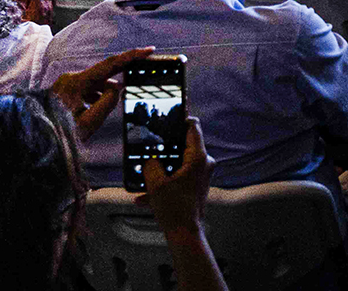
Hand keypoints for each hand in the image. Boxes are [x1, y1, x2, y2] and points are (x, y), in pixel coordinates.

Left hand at [52, 47, 154, 137]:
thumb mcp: (88, 123)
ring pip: (94, 84)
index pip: (109, 65)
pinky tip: (94, 108)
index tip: (148, 50)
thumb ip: (107, 103)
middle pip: (102, 74)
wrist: (35, 142)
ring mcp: (66, 84)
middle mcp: (70, 79)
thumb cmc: (59, 134)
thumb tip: (116, 89)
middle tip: (139, 73)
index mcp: (76, 82)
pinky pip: (85, 89)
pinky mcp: (64, 92)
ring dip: (103, 93)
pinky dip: (94, 96)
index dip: (131, 57)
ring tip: (102, 111)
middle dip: (120, 77)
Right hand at [137, 116, 213, 239]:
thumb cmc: (174, 209)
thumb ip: (151, 165)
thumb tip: (150, 159)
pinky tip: (144, 196)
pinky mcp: (196, 185)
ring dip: (161, 168)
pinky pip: (178, 178)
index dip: (181, 118)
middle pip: (184, 144)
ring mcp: (201, 175)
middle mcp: (204, 163)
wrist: (184, 234)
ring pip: (178, 163)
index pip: (193, 127)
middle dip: (165, 146)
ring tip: (143, 172)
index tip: (170, 113)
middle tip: (150, 142)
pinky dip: (164, 183)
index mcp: (198, 158)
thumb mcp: (156, 184)